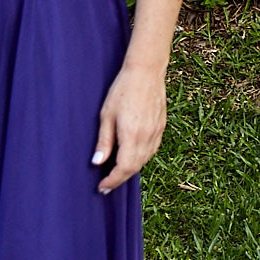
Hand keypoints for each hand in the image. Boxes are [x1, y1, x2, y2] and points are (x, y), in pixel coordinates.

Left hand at [94, 64, 166, 192]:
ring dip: (131, 169)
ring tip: (117, 173)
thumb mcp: (106, 116)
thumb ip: (104, 141)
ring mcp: (157, 132)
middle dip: (120, 178)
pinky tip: (133, 157)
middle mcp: (147, 136)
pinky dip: (142, 158)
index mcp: (132, 135)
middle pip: (136, 167)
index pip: (124, 167)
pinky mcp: (161, 126)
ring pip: (146, 159)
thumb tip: (98, 163)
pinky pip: (152, 149)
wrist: (146, 72)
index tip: (102, 187)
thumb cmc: (122, 90)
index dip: (113, 180)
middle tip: (107, 185)